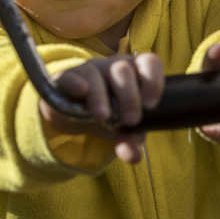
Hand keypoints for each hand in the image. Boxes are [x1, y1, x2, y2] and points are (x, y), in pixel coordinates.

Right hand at [40, 53, 164, 163]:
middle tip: (130, 120)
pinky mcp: (66, 79)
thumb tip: (134, 155)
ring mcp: (88, 70)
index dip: (153, 81)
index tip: (151, 105)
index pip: (148, 63)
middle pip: (123, 69)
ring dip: (101, 96)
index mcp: (133, 74)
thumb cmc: (106, 114)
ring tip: (103, 117)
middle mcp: (112, 67)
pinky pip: (70, 77)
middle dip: (129, 97)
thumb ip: (130, 141)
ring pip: (96, 74)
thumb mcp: (121, 130)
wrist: (72, 114)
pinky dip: (76, 84)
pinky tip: (81, 91)